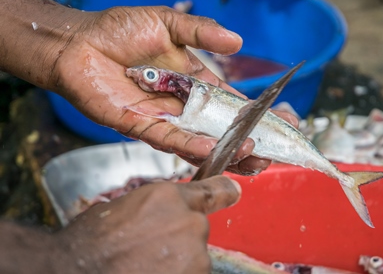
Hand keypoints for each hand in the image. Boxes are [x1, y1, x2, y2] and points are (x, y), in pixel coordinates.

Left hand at [48, 6, 297, 173]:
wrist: (79, 44)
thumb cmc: (120, 30)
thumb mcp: (168, 23)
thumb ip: (202, 32)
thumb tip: (238, 41)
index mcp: (196, 82)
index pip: (233, 102)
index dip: (258, 113)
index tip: (285, 121)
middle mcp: (185, 105)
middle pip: (222, 129)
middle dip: (248, 142)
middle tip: (273, 152)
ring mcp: (166, 119)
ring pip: (202, 141)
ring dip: (227, 151)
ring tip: (253, 158)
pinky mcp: (143, 127)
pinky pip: (171, 140)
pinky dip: (192, 147)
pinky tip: (213, 150)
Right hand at [55, 176, 240, 273]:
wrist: (75, 271)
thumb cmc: (91, 243)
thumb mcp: (125, 208)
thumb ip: (158, 208)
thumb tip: (166, 214)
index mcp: (170, 197)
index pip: (213, 190)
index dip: (224, 191)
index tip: (233, 191)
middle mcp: (190, 222)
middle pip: (198, 229)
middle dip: (180, 238)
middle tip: (150, 249)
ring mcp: (194, 256)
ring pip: (194, 257)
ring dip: (178, 261)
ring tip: (145, 265)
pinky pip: (190, 272)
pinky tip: (150, 272)